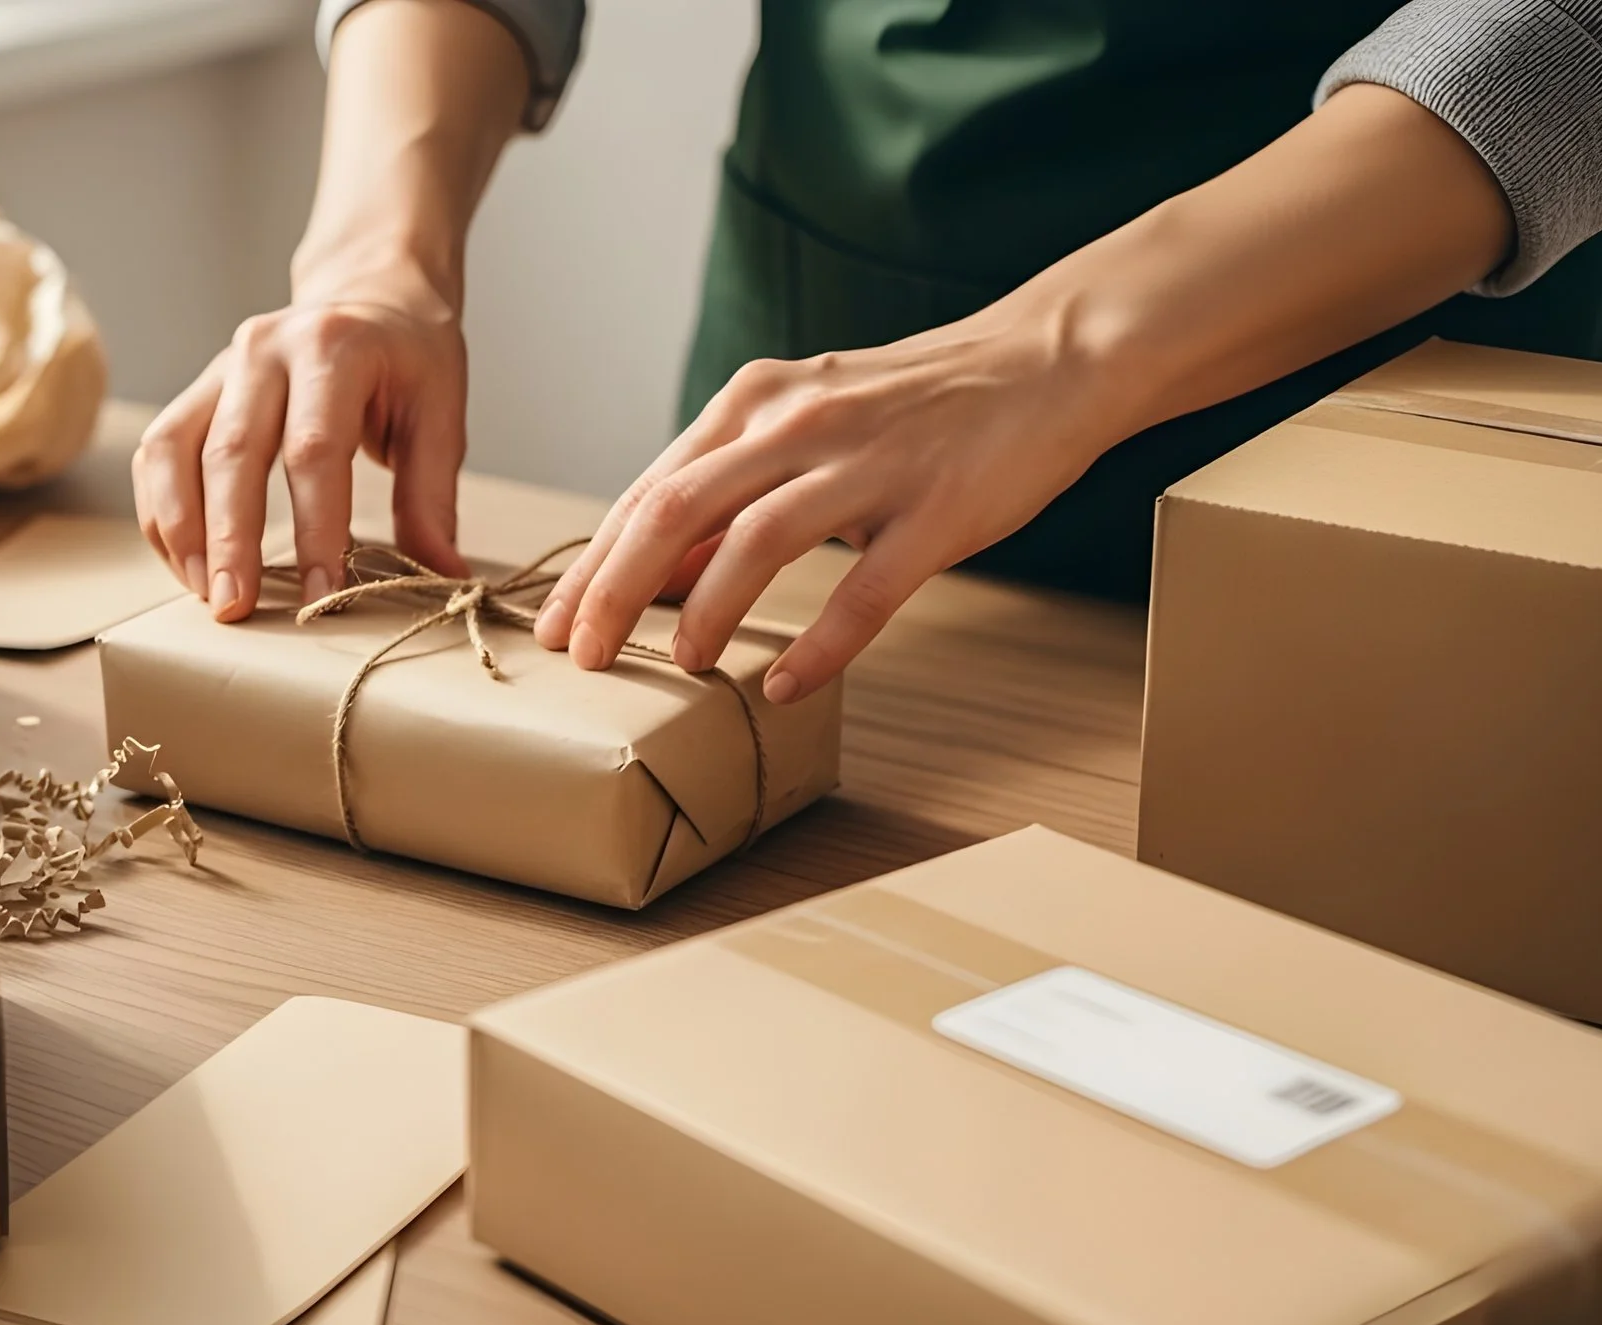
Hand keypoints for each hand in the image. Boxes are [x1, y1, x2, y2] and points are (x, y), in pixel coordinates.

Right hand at [134, 267, 471, 623]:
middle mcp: (264, 348)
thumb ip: (432, 494)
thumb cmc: (407, 357)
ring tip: (202, 592)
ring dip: (181, 529)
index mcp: (333, 348)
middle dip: (230, 539)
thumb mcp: (440, 411)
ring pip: (175, 449)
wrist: (369, 294)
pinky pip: (159, 452)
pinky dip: (162, 511)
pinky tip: (184, 561)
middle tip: (234, 606)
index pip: (314, 449)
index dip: (315, 528)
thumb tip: (443, 574)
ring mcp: (221, 367)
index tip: (320, 596)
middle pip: (232, 451)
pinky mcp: (197, 390)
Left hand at [533, 311, 1136, 701]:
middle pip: (678, 510)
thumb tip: (654, 568)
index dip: (594, 563)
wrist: (1043, 362)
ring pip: (757, 542)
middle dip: (617, 589)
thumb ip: (731, 485)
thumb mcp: (803, 423)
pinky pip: (864, 588)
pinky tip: (782, 684)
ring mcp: (868, 465)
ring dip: (707, 611)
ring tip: (679, 665)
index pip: (649, 490)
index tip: (557, 625)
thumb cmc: (913, 405)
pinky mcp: (935, 510)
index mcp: (755, 402)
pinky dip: (818, 644)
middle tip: (584, 656)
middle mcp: (798, 424)